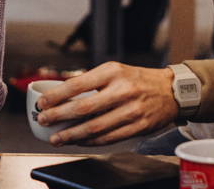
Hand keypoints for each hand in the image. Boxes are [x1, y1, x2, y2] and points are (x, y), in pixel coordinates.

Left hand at [34, 62, 177, 146]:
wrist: (171, 91)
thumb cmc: (137, 80)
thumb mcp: (115, 71)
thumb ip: (91, 81)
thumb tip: (61, 94)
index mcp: (112, 72)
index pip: (77, 84)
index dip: (56, 96)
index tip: (42, 103)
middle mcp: (122, 90)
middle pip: (83, 108)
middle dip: (59, 116)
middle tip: (43, 121)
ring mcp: (131, 111)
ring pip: (94, 127)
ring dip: (71, 135)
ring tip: (56, 138)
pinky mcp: (138, 127)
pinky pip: (108, 138)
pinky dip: (90, 141)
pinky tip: (78, 141)